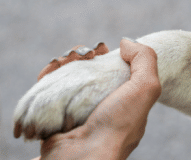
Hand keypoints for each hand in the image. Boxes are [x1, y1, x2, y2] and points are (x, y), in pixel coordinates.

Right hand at [37, 39, 160, 159]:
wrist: (82, 158)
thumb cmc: (117, 125)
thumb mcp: (145, 89)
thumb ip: (145, 59)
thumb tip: (125, 42)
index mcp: (122, 103)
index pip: (113, 72)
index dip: (105, 55)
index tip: (100, 49)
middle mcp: (98, 108)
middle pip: (87, 72)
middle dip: (81, 55)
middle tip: (81, 54)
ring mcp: (73, 113)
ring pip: (66, 78)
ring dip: (63, 62)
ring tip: (63, 60)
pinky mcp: (50, 117)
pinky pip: (45, 91)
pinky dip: (46, 76)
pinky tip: (49, 69)